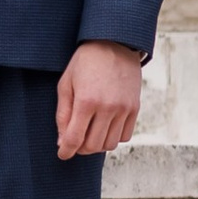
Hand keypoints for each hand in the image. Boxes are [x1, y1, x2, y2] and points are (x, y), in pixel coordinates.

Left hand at [56, 40, 141, 159]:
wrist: (114, 43)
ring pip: (110, 144)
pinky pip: (125, 135)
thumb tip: (62, 141)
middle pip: (93, 145)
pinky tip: (105, 127)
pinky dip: (114, 137)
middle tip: (75, 141)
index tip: (63, 154)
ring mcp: (124, 109)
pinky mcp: (135, 108)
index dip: (66, 151)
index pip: (75, 138)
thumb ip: (63, 114)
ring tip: (90, 133)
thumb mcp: (66, 84)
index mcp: (87, 101)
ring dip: (97, 144)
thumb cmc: (86, 62)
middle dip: (81, 148)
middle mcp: (107, 107)